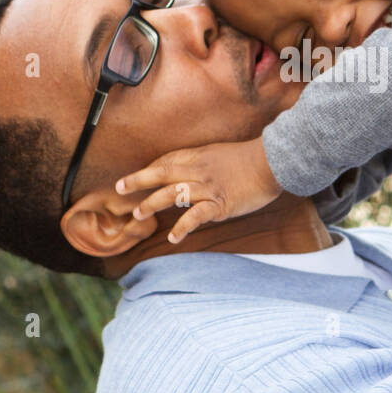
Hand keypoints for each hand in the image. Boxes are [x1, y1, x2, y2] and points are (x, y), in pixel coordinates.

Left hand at [114, 136, 281, 241]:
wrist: (273, 162)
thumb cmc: (252, 159)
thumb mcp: (222, 154)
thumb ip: (206, 164)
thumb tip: (194, 175)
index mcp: (199, 156)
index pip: (167, 161)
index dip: (149, 170)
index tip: (136, 178)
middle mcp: (198, 170)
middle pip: (161, 173)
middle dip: (138, 181)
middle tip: (119, 188)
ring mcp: (207, 187)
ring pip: (171, 194)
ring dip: (151, 205)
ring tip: (138, 217)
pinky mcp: (219, 204)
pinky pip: (195, 216)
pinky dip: (182, 228)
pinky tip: (173, 238)